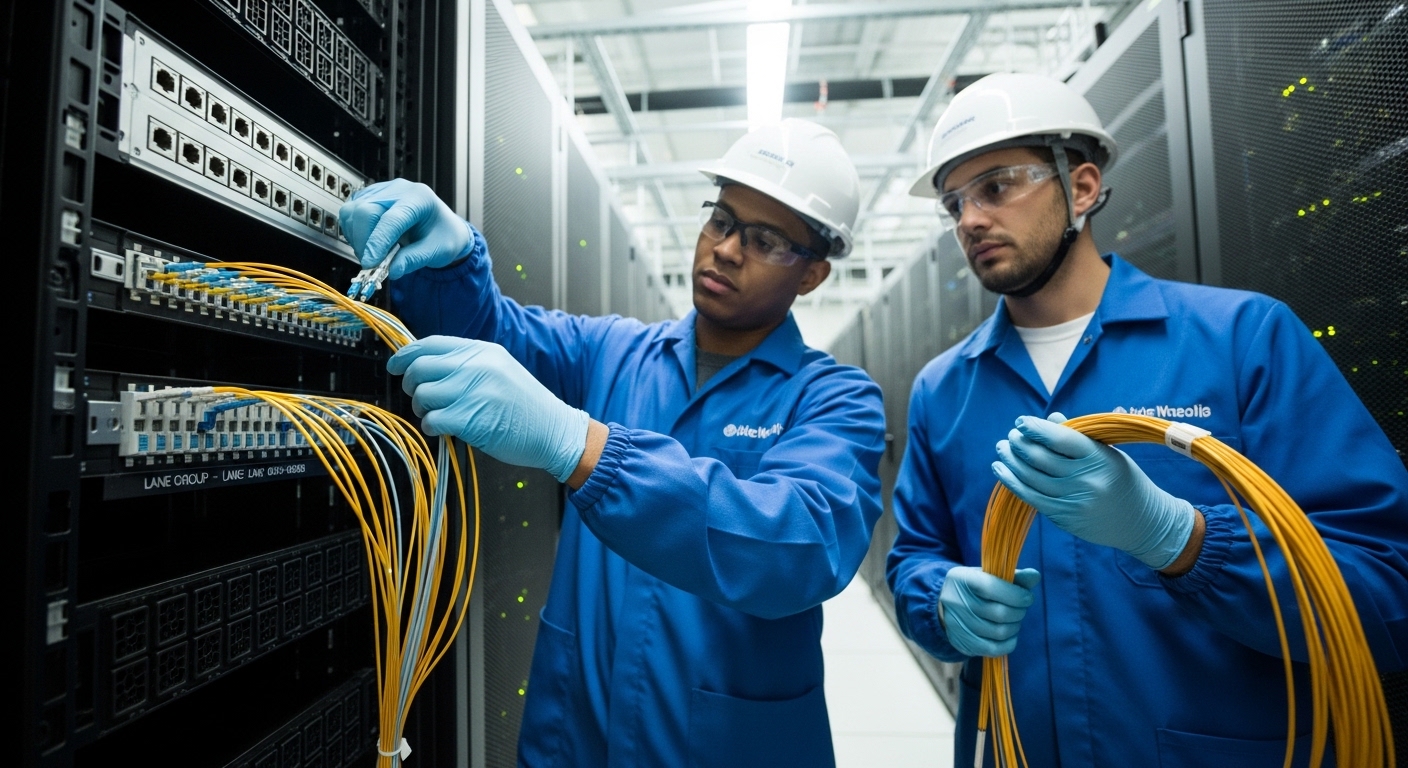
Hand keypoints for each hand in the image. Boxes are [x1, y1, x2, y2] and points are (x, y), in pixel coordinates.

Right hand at [339, 179, 471, 278]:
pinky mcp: (369, 198)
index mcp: (419, 198)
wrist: (443, 227)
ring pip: (352, 212)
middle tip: (371, 265)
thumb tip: (392, 271)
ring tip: (373, 255)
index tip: (371, 264)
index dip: (377, 242)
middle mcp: (398, 190)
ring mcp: (381, 192)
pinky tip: (368, 244)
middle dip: (363, 241)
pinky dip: (353, 233)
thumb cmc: (443, 235)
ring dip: (356, 238)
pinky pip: (350, 214)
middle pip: (365, 211)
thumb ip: (414, 260)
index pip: (391, 219)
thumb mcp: (437, 251)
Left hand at [387, 336, 589, 482]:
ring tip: (439, 416)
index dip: (406, 355)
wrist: (555, 430)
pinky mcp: (470, 418)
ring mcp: (473, 391)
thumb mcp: (500, 370)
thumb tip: (424, 367)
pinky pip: (431, 420)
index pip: (430, 344)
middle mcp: (477, 366)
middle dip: (411, 385)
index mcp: (483, 351)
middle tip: (420, 398)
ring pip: (422, 395)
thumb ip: (467, 364)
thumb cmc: (526, 405)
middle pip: (419, 368)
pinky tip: (446, 429)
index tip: (395, 366)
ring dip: (423, 409)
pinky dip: (432, 427)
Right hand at [939, 567, 1040, 656]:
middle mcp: (956, 602)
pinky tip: (1010, 634)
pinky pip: (994, 649)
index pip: (993, 588)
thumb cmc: (974, 588)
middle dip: (1019, 612)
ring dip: (1015, 626)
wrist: (944, 605)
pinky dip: (1009, 643)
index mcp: (962, 579)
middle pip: (1000, 613)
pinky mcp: (963, 643)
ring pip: (999, 632)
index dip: (1017, 595)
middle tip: (1021, 608)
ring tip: (1014, 620)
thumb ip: (1014, 576)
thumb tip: (1035, 576)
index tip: (1027, 597)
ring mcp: (957, 625)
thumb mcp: (989, 575)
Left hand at [993, 413, 1195, 570]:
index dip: (1035, 428)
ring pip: (1031, 478)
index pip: (1060, 438)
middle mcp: (1085, 479)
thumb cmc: (1122, 480)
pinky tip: (1001, 469)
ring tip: (1003, 448)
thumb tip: (1048, 419)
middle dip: (1019, 443)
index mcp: (1098, 457)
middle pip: (1040, 458)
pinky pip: (1031, 497)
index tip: (1021, 421)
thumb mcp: (1107, 453)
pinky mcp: (1064, 517)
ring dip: (1011, 460)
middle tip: (1011, 436)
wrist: (1143, 522)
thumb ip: (1077, 437)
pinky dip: (1012, 482)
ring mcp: (1073, 501)